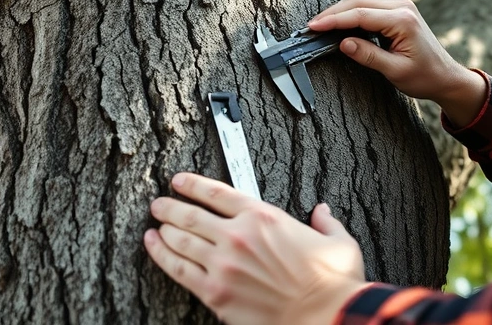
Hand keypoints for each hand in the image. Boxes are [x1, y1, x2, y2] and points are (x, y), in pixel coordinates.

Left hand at [144, 173, 368, 324]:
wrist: (326, 316)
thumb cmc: (332, 283)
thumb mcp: (338, 241)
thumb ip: (325, 223)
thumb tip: (322, 212)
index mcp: (264, 217)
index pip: (218, 193)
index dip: (194, 184)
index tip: (179, 181)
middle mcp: (238, 236)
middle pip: (191, 214)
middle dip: (170, 206)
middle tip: (159, 204)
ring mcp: (223, 265)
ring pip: (181, 239)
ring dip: (163, 229)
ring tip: (154, 225)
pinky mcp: (215, 293)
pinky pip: (179, 270)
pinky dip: (162, 255)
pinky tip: (153, 246)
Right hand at [309, 0, 486, 125]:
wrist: (446, 76)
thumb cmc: (425, 76)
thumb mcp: (395, 71)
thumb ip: (369, 55)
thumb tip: (343, 43)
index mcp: (402, 20)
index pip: (360, 15)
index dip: (334, 20)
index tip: (314, 27)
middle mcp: (402, 7)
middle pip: (359, 1)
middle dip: (333, 12)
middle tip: (312, 26)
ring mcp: (401, 6)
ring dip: (341, 10)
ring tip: (321, 25)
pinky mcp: (398, 11)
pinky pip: (369, 5)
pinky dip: (351, 12)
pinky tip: (339, 23)